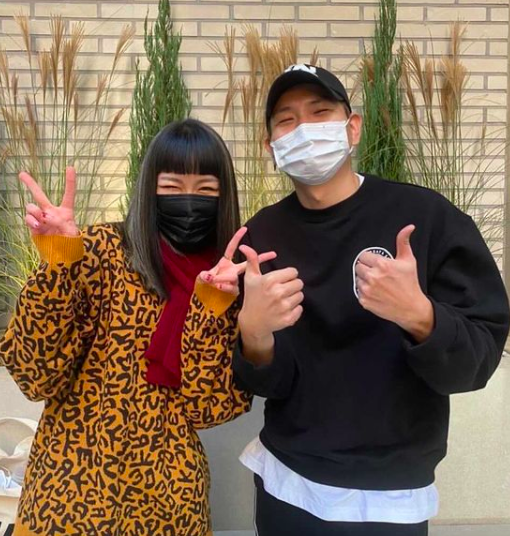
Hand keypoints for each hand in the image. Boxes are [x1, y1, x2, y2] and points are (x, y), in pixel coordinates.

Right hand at [20, 167, 79, 236]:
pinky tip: (38, 226)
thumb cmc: (70, 243)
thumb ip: (61, 223)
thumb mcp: (72, 233)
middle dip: (30, 183)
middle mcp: (51, 212)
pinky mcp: (33, 226)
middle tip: (21, 173)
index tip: (70, 167)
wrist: (60, 255)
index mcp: (65, 212)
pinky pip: (27, 218)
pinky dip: (31, 221)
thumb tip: (46, 217)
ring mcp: (40, 218)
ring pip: (31, 207)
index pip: (68, 195)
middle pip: (39, 195)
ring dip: (35, 212)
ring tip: (44, 222)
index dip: (70, 181)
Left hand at [198, 227, 276, 294]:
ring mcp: (235, 281)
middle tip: (273, 254)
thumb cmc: (207, 285)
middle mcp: (233, 271)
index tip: (244, 229)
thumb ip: (205, 276)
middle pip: (247, 263)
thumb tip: (205, 275)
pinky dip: (225, 288)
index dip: (237, 238)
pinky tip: (219, 287)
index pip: (232, 248)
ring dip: (223, 278)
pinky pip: (232, 289)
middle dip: (261, 258)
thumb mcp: (204, 277)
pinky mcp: (234, 291)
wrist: (208, 299)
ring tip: (214, 280)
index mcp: (226, 263)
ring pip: (234, 277)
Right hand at [238, 244, 303, 341]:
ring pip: (300, 296)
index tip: (281, 281)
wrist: (252, 322)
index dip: (288, 276)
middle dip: (291, 286)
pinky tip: (283, 310)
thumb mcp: (250, 278)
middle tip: (282, 291)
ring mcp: (283, 307)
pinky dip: (294, 310)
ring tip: (282, 300)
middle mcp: (278, 293)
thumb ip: (252, 260)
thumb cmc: (252, 297)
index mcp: (270, 281)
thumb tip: (245, 246)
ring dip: (293, 297)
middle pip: (299, 283)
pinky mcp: (288, 318)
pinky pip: (300, 309)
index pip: (293, 272)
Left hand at [355, 225, 433, 341]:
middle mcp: (373, 276)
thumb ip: (403, 242)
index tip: (376, 264)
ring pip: (357, 279)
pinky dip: (364, 292)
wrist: (410, 308)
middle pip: (358, 266)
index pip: (363, 256)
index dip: (370, 259)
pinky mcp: (364, 301)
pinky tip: (376, 293)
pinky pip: (358, 291)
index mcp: (382, 264)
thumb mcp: (408, 260)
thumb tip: (409, 227)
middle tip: (377, 274)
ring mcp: (367, 290)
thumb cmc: (410, 283)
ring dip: (364, 280)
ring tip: (377, 284)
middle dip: (366, 269)